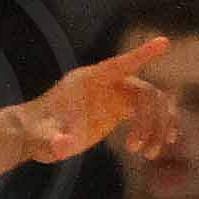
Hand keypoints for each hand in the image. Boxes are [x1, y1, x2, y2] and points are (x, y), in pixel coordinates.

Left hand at [14, 36, 173, 165]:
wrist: (35, 135)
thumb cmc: (36, 134)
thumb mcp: (43, 139)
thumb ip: (52, 141)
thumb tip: (61, 146)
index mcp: (88, 81)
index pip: (120, 64)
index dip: (141, 55)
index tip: (163, 43)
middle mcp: (106, 84)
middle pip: (145, 92)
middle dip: (152, 120)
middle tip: (142, 151)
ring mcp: (114, 95)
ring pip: (151, 103)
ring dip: (158, 127)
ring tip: (150, 155)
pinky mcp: (118, 109)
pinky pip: (147, 113)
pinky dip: (158, 127)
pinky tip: (162, 145)